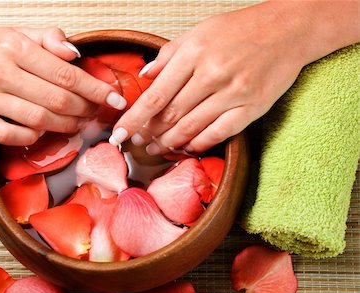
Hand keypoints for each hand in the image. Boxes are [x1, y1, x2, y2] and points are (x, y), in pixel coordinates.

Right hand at [0, 26, 126, 144]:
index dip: (96, 89)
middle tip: (96, 113)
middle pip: (56, 100)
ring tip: (78, 123)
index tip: (116, 99)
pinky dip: (34, 136)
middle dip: (85, 110)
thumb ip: (50, 38)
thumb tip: (76, 54)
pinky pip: (11, 136)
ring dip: (66, 125)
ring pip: (38, 119)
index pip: (66, 74)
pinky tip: (43, 130)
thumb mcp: (18, 33)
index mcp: (15, 48)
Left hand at [109, 1, 343, 153]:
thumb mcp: (200, 31)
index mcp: (194, 53)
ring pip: (192, 127)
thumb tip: (145, 76)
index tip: (119, 134)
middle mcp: (212, 74)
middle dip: (150, 132)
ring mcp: (234, 92)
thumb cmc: (240, 30)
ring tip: (157, 148)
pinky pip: (219, 133)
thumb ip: (169, 54)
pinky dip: (199, 143)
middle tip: (138, 142)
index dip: (134, 118)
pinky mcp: (252, 107)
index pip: (156, 95)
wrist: (288, 30)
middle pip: (171, 115)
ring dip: (170, 142)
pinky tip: (187, 147)